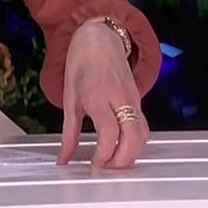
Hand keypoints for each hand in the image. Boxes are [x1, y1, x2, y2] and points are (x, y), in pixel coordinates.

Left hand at [58, 21, 148, 169]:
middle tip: (107, 168)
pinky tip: (124, 149)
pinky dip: (137, 143)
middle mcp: (119, 99)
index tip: (95, 164)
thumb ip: (69, 133)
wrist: (100, 39)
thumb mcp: (69, 99)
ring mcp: (132, 100)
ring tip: (114, 162)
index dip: (104, 154)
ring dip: (132, 154)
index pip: (109, 133)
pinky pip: (143, 126)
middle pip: (133, 137)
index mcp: (98, 97)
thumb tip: (64, 158)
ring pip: (143, 134)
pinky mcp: (139, 101)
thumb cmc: (82, 63)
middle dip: (123, 160)